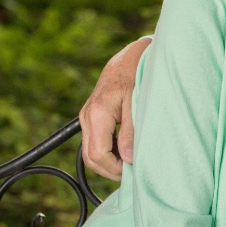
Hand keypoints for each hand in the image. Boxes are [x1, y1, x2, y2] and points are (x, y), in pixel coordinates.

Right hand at [79, 37, 150, 179]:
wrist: (131, 55)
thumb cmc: (138, 74)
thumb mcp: (138, 102)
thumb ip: (132, 131)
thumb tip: (129, 158)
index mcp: (97, 113)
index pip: (97, 154)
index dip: (114, 168)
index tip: (133, 169)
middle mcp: (87, 116)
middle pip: (90, 158)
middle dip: (111, 169)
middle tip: (133, 170)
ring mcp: (87, 116)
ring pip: (91, 151)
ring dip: (110, 161)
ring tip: (132, 159)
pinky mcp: (92, 116)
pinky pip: (95, 141)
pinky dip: (109, 150)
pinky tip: (126, 148)